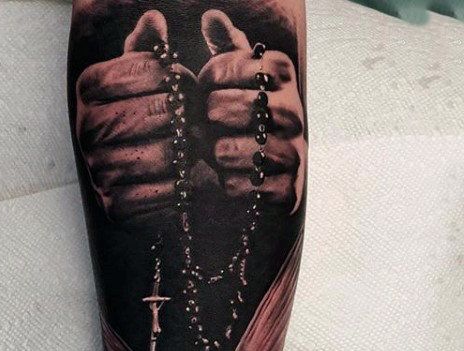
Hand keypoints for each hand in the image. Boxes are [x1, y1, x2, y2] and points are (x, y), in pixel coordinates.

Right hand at [76, 10, 196, 223]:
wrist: (139, 171)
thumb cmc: (150, 114)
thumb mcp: (151, 78)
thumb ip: (152, 49)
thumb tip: (154, 20)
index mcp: (89, 87)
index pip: (143, 70)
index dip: (176, 77)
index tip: (186, 86)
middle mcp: (86, 128)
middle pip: (153, 114)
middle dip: (185, 117)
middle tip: (198, 122)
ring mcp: (97, 170)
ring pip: (159, 155)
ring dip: (187, 152)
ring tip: (193, 148)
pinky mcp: (114, 206)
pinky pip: (158, 194)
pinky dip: (179, 187)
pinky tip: (183, 179)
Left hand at [198, 10, 305, 211]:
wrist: (276, 173)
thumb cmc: (246, 119)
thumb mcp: (237, 80)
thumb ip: (227, 49)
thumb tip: (212, 17)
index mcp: (280, 71)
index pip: (219, 69)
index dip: (201, 86)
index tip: (206, 95)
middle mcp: (291, 109)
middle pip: (218, 109)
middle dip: (203, 123)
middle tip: (206, 128)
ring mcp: (292, 151)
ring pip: (225, 150)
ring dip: (213, 154)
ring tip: (219, 152)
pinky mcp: (287, 189)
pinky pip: (240, 187)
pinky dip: (228, 184)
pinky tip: (234, 177)